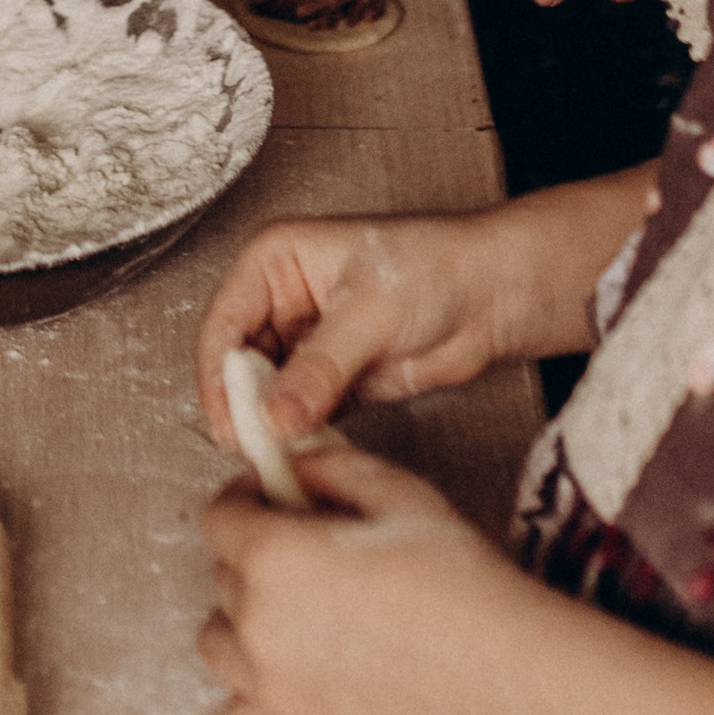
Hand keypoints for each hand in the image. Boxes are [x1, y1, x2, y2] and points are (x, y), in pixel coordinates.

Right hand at [197, 212, 528, 443]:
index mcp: (277, 261)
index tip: (228, 419)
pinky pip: (301, 415)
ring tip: (278, 453)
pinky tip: (304, 451)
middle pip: (241, 364)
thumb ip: (319, 368)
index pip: (226, 322)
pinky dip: (300, 436)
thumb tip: (276, 414)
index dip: (220, 374)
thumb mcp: (368, 313)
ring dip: (272, 426)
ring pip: (269, 395)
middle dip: (246, 407)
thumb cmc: (438, 267)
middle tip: (252, 446)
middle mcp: (284, 302)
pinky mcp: (332, 382)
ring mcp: (308, 345)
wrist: (492, 296)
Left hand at [199, 443, 538, 714]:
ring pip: (218, 642)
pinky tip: (293, 672)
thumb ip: (331, 466)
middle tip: (307, 554)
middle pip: (222, 576)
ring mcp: (269, 687)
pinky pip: (238, 710)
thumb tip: (292, 464)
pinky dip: (253, 689)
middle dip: (254, 555)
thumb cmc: (456, 575)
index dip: (244, 498)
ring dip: (243, 622)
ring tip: (297, 614)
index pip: (219, 516)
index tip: (274, 498)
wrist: (503, 669)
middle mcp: (257, 623)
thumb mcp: (397, 491)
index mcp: (274, 555)